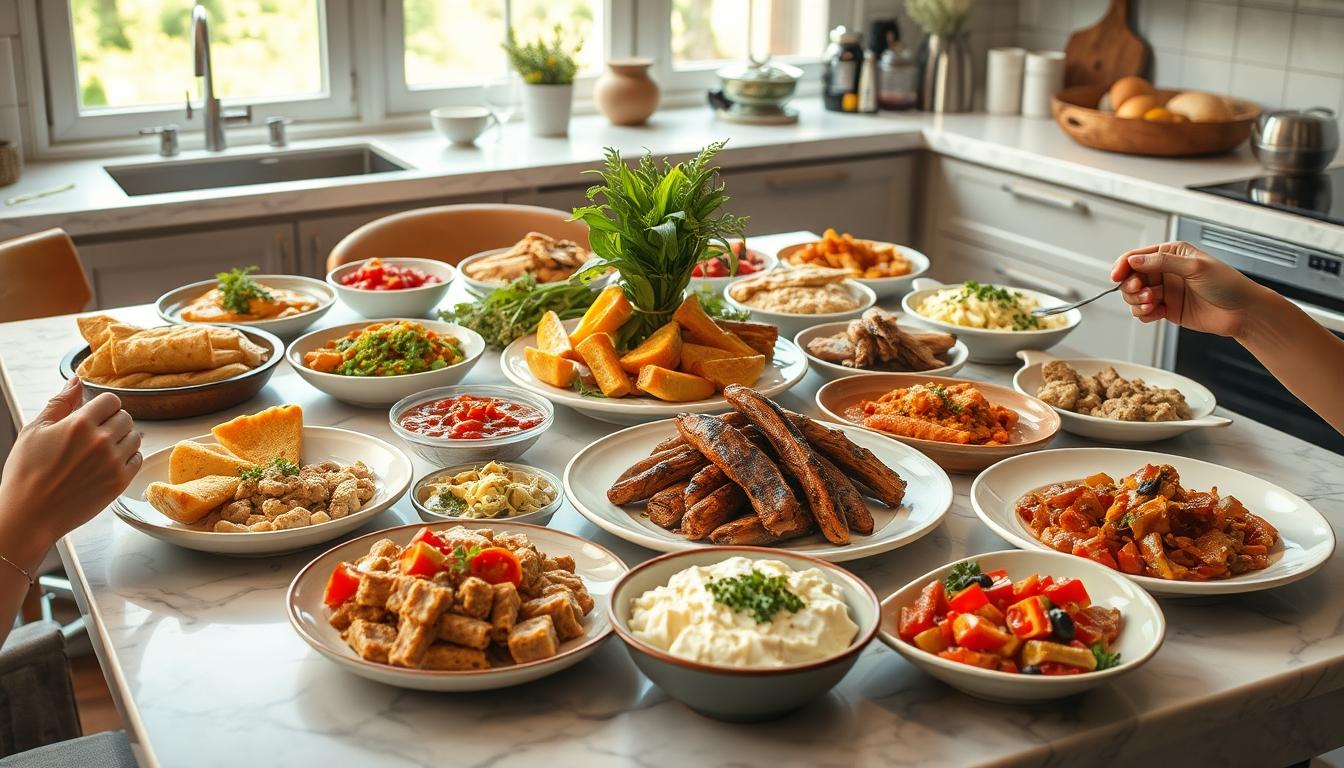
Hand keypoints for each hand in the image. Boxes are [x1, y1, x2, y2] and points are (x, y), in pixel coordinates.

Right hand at [0, 378, 141, 553]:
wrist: (29, 515)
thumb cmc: (26, 474)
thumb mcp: (34, 431)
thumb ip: (60, 402)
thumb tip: (76, 380)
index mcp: (79, 424)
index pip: (112, 400)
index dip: (102, 406)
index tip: (93, 416)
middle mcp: (101, 441)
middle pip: (125, 417)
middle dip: (111, 421)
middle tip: (94, 435)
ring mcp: (113, 462)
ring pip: (135, 437)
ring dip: (121, 439)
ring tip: (99, 450)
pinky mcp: (120, 482)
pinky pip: (137, 459)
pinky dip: (127, 458)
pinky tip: (107, 463)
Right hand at [1110, 241, 1267, 338]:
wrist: (1242, 312)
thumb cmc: (1227, 284)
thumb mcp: (1194, 267)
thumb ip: (1161, 263)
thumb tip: (1134, 261)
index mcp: (1171, 254)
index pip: (1137, 257)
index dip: (1123, 266)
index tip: (1116, 276)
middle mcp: (1165, 272)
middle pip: (1131, 278)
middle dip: (1132, 287)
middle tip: (1142, 292)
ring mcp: (1165, 291)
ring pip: (1134, 296)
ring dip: (1138, 302)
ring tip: (1154, 303)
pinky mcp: (1166, 309)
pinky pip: (1143, 312)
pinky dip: (1144, 314)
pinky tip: (1156, 313)